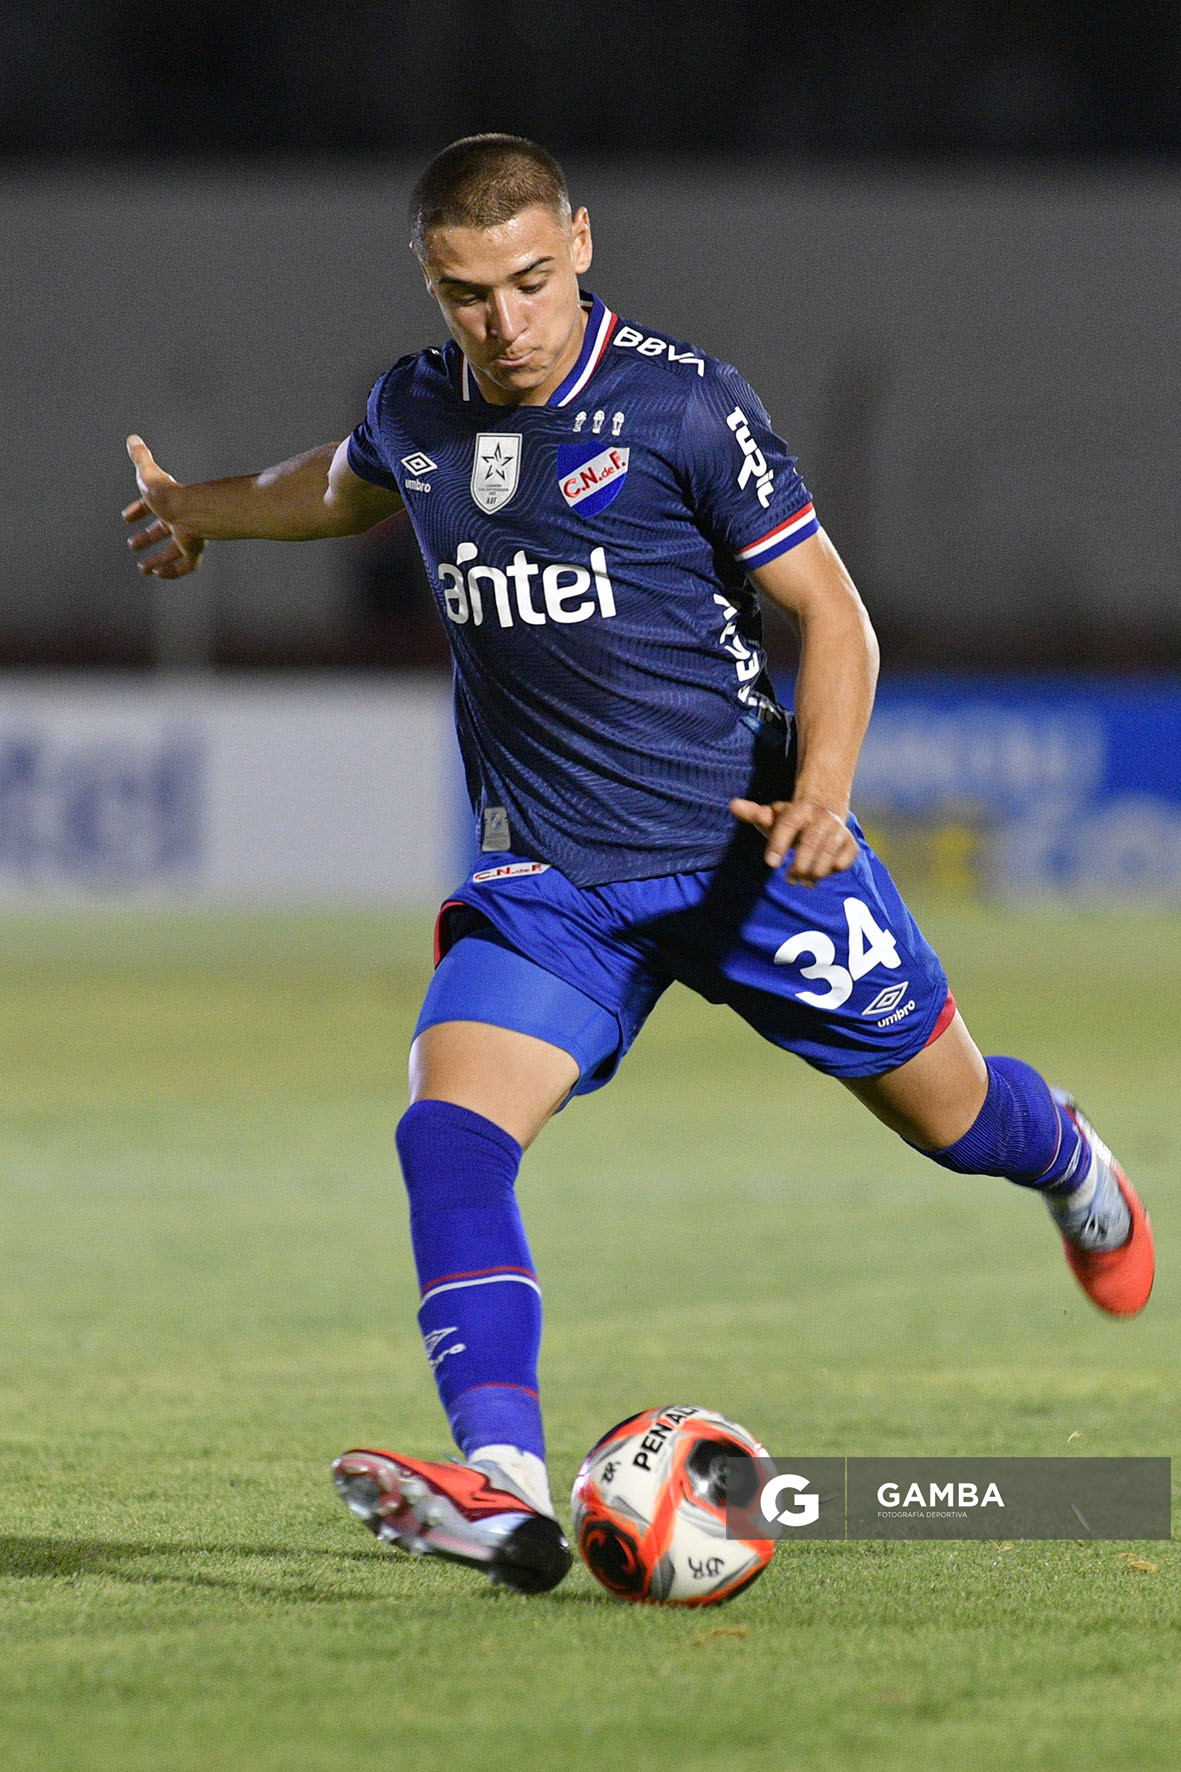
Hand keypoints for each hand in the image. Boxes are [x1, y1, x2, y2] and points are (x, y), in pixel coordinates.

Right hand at [123, 435, 205, 576]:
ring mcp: (188, 535)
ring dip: (157, 560)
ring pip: (173, 551)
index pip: (151, 505)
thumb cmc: (167, 493)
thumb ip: (141, 457)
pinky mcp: (194, 549)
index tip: (126, 517)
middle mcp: (179, 518)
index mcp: (168, 500)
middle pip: (162, 530)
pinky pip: (185, 565)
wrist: (189, 511)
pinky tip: (158, 574)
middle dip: (147, 537)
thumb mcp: (147, 474)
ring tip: (143, 568)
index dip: (138, 510)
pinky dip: (172, 571)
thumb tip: (133, 439)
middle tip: (133, 545)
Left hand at [730, 795, 857, 884]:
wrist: (823, 812)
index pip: (787, 825)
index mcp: (798, 811)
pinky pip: (846, 859)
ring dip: (816, 871)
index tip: (771, 864)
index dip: (778, 844)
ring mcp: (838, 829)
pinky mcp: (850, 843)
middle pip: (811, 841)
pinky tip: (824, 873)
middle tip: (790, 880)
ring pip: (829, 852)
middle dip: (800, 864)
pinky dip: (835, 869)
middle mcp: (821, 818)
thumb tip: (733, 805)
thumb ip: (754, 814)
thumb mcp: (773, 816)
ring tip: (804, 882)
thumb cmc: (790, 820)